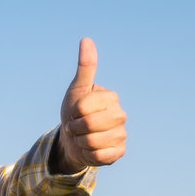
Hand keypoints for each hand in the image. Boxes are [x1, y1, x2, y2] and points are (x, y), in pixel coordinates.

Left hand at [55, 38, 125, 170]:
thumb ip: (85, 67)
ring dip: (80, 142)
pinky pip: (100, 156)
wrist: (74, 139)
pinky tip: (90, 149)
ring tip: (82, 137)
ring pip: (93, 141)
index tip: (74, 112)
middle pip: (89, 124)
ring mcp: (121, 134)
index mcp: (111, 97)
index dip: (72, 112)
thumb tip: (86, 39)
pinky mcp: (119, 152)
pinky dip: (89, 154)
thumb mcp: (77, 89)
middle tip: (75, 126)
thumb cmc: (75, 112)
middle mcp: (120, 115)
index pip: (83, 106)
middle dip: (75, 127)